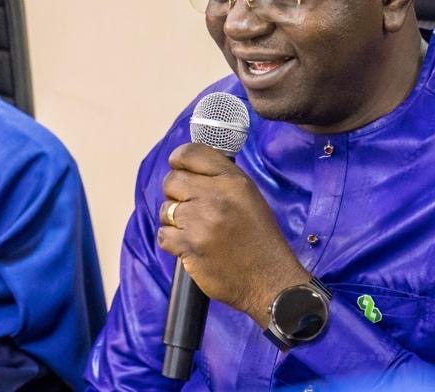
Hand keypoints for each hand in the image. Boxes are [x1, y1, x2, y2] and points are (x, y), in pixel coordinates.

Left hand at [157, 142, 310, 326]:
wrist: (271, 281)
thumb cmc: (259, 238)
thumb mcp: (248, 196)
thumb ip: (219, 179)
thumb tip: (187, 167)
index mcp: (232, 181)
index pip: (191, 153)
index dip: (179, 160)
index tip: (179, 169)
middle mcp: (215, 197)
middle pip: (171, 180)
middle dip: (175, 193)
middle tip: (190, 208)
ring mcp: (200, 222)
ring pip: (165, 209)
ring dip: (175, 220)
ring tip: (196, 231)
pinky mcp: (189, 246)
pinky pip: (164, 235)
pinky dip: (173, 242)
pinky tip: (191, 246)